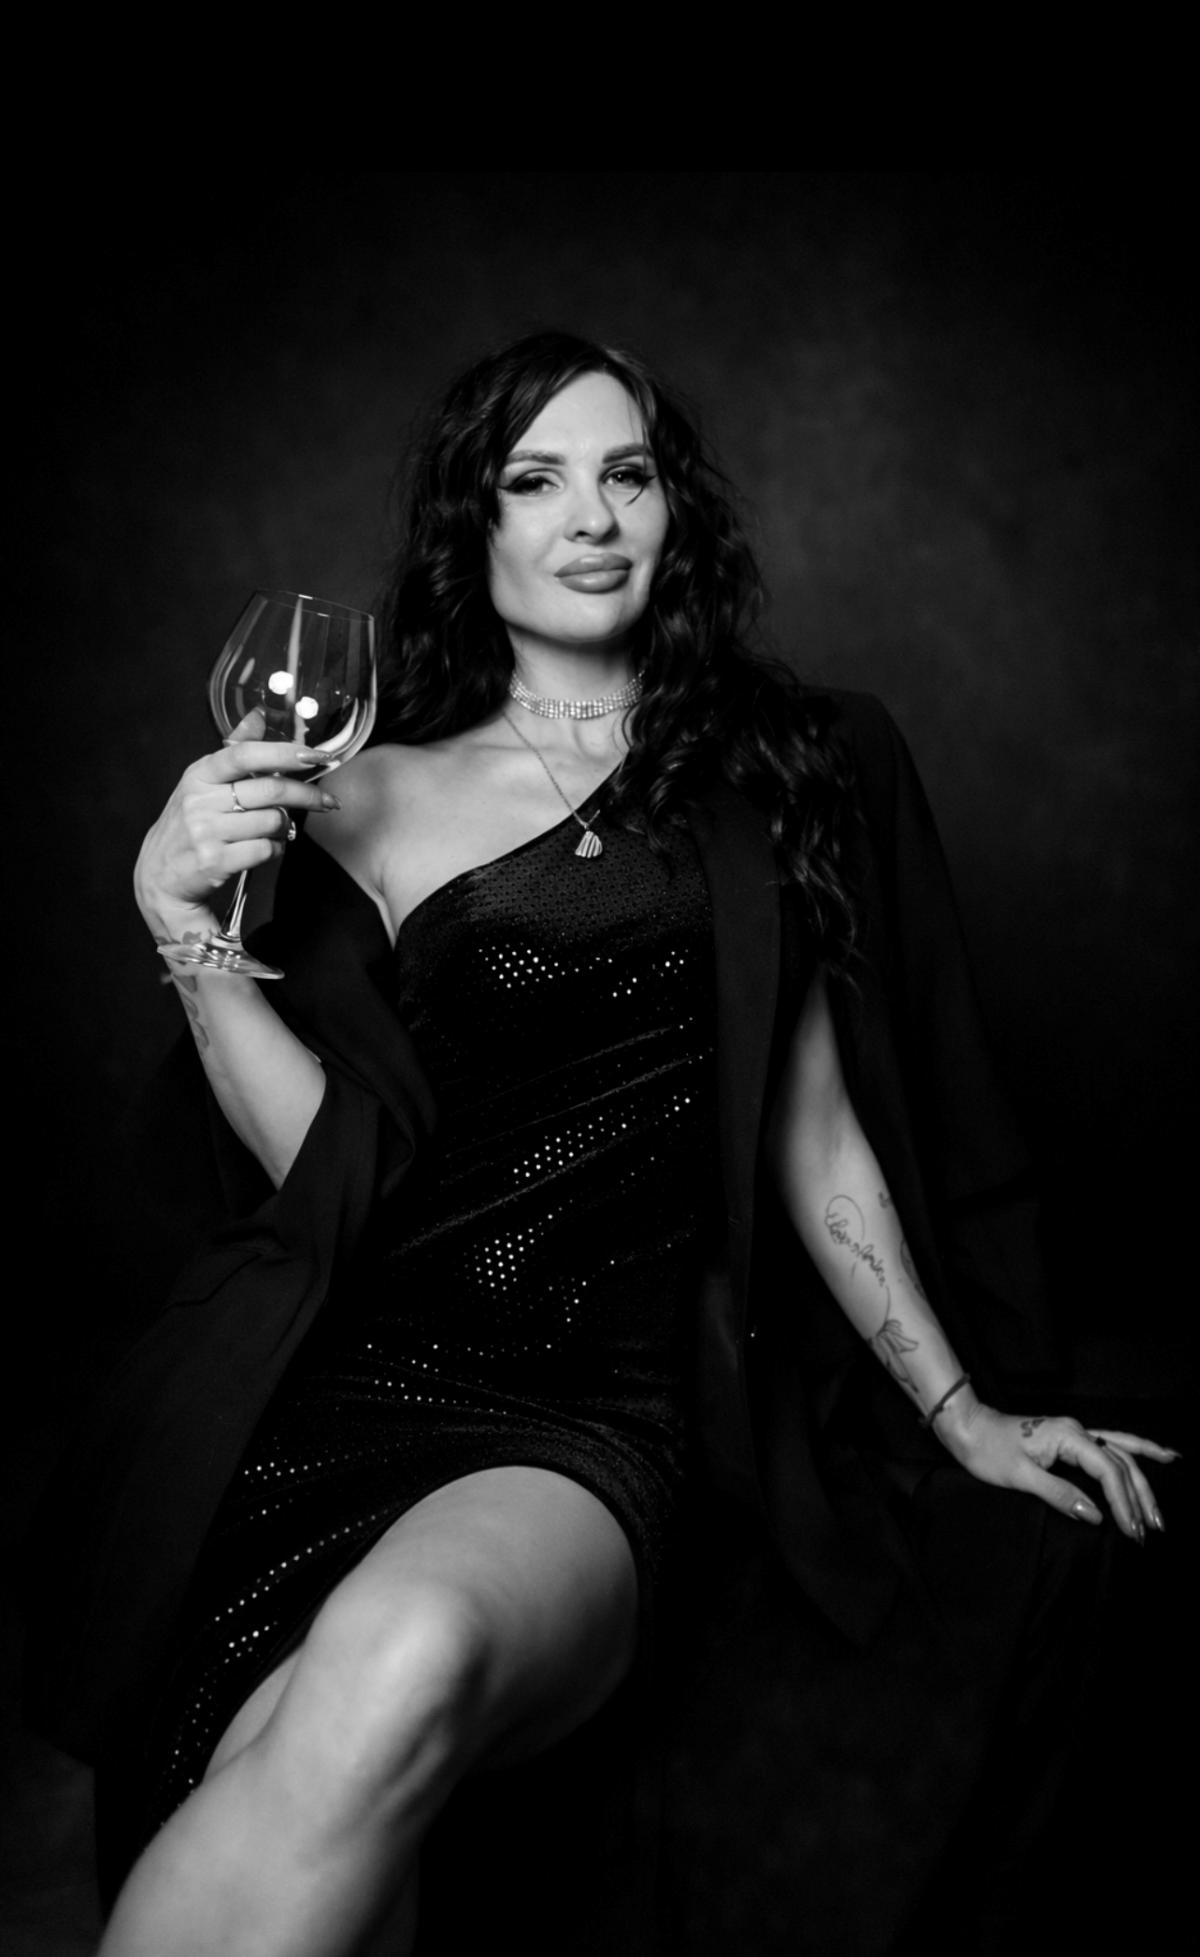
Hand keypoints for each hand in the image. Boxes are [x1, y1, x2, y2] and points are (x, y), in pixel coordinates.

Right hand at [134, 708, 340, 942]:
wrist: (160, 875)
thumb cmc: (190, 824)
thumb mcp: (202, 783)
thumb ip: (234, 752)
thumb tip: (259, 716)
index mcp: (200, 774)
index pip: (244, 753)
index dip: (283, 752)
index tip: (315, 755)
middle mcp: (200, 800)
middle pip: (270, 789)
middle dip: (308, 795)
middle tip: (328, 802)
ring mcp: (206, 832)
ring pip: (272, 821)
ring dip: (285, 827)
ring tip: (277, 830)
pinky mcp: (215, 861)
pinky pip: (266, 850)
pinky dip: (275, 849)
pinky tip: (265, 848)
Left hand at [937, 1393, 1177, 1542]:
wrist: (968, 1427)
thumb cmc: (987, 1450)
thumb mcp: (1020, 1476)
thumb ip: (1059, 1494)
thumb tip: (1096, 1515)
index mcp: (1067, 1436)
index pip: (1107, 1471)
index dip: (1123, 1503)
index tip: (1132, 1530)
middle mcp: (1077, 1430)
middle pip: (1122, 1463)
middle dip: (1140, 1498)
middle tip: (1153, 1531)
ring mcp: (1076, 1432)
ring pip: (1121, 1455)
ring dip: (1142, 1483)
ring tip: (1159, 1512)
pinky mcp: (1072, 1438)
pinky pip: (1113, 1444)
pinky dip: (1138, 1450)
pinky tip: (1160, 1455)